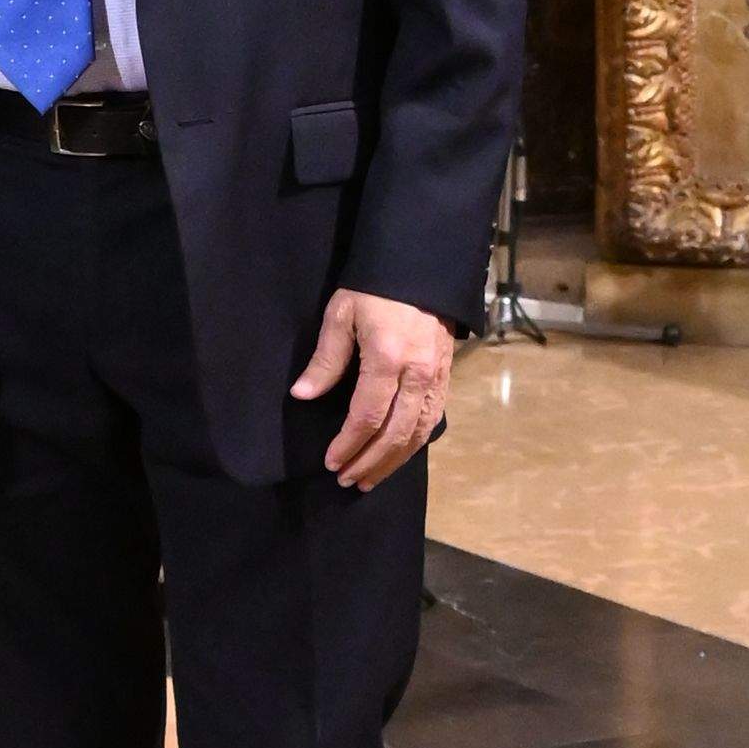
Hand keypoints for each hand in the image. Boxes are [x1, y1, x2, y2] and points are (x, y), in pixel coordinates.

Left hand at [293, 288, 454, 492]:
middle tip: (347, 480)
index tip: (331, 462)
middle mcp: (417, 374)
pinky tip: (399, 455)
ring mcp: (436, 377)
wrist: (422, 266)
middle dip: (370, 462)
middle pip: (395, 433)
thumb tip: (302, 395)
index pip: (367, 416)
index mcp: (387, 358)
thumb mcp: (341, 315)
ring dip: (393, 460)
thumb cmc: (374, 288)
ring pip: (417, 433)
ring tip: (370, 478)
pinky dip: (415, 443)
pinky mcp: (446, 377)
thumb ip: (325, 359)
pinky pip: (433, 420)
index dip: (348, 444)